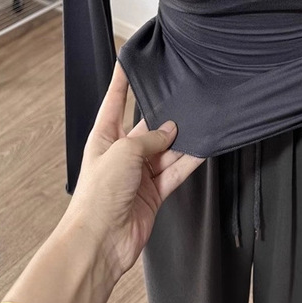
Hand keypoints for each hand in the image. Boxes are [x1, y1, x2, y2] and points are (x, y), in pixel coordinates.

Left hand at [58, 58, 205, 278]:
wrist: (99, 242)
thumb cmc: (98, 195)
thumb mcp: (123, 152)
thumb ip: (150, 138)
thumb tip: (171, 131)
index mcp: (104, 138)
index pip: (114, 102)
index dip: (121, 81)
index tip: (128, 60)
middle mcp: (122, 154)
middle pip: (148, 128)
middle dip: (165, 117)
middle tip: (185, 100)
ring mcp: (138, 175)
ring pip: (166, 150)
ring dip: (181, 141)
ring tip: (201, 124)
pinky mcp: (154, 193)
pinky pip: (175, 171)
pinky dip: (189, 162)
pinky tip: (203, 149)